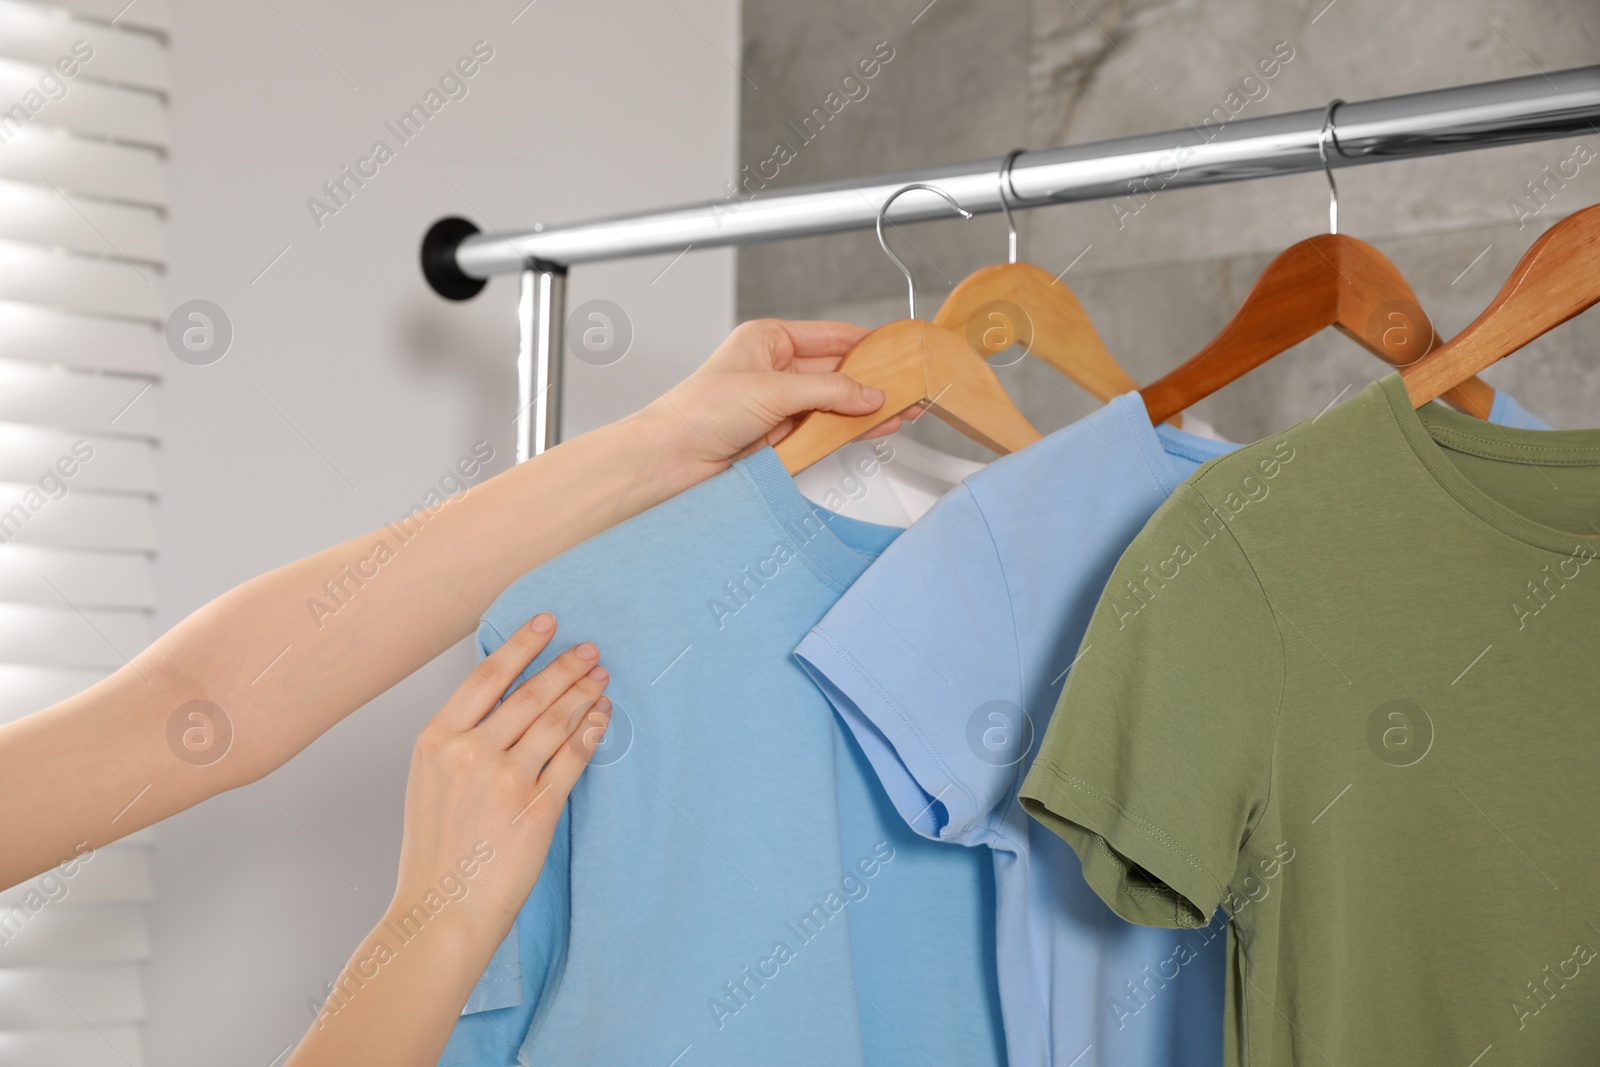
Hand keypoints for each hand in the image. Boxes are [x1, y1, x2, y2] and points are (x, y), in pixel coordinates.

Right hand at [387, 612, 609, 945]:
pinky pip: (573, 758)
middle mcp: (470, 753)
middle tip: (590, 650)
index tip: (548, 622)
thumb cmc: (436, 848)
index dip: (522, 644)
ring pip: (556, 722)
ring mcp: (505, 781)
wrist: (441, 909)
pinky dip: (591, 732)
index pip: (487, 677)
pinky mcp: (536, 809)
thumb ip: (462, 738)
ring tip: (601, 677)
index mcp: (436, 740)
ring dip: (584, 694)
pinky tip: (602, 716)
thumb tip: (508, 698)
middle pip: (530, 695)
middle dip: (566, 667)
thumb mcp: (430, 780)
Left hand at [643, 319, 903, 476]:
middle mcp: (775, 370)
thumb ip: (827, 391)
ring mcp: (780, 406)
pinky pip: (824, 431)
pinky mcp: (782, 438)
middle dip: (872, 381)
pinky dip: (850, 431)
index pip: (831, 336)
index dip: (867, 344)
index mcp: (767, 340)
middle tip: (908, 388)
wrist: (670, 461)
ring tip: (900, 412)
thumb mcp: (771, 390)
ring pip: (834, 404)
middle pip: (837, 372)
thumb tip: (868, 393)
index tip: (899, 350)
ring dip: (865, 409)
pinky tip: (873, 429)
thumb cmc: (697, 412)